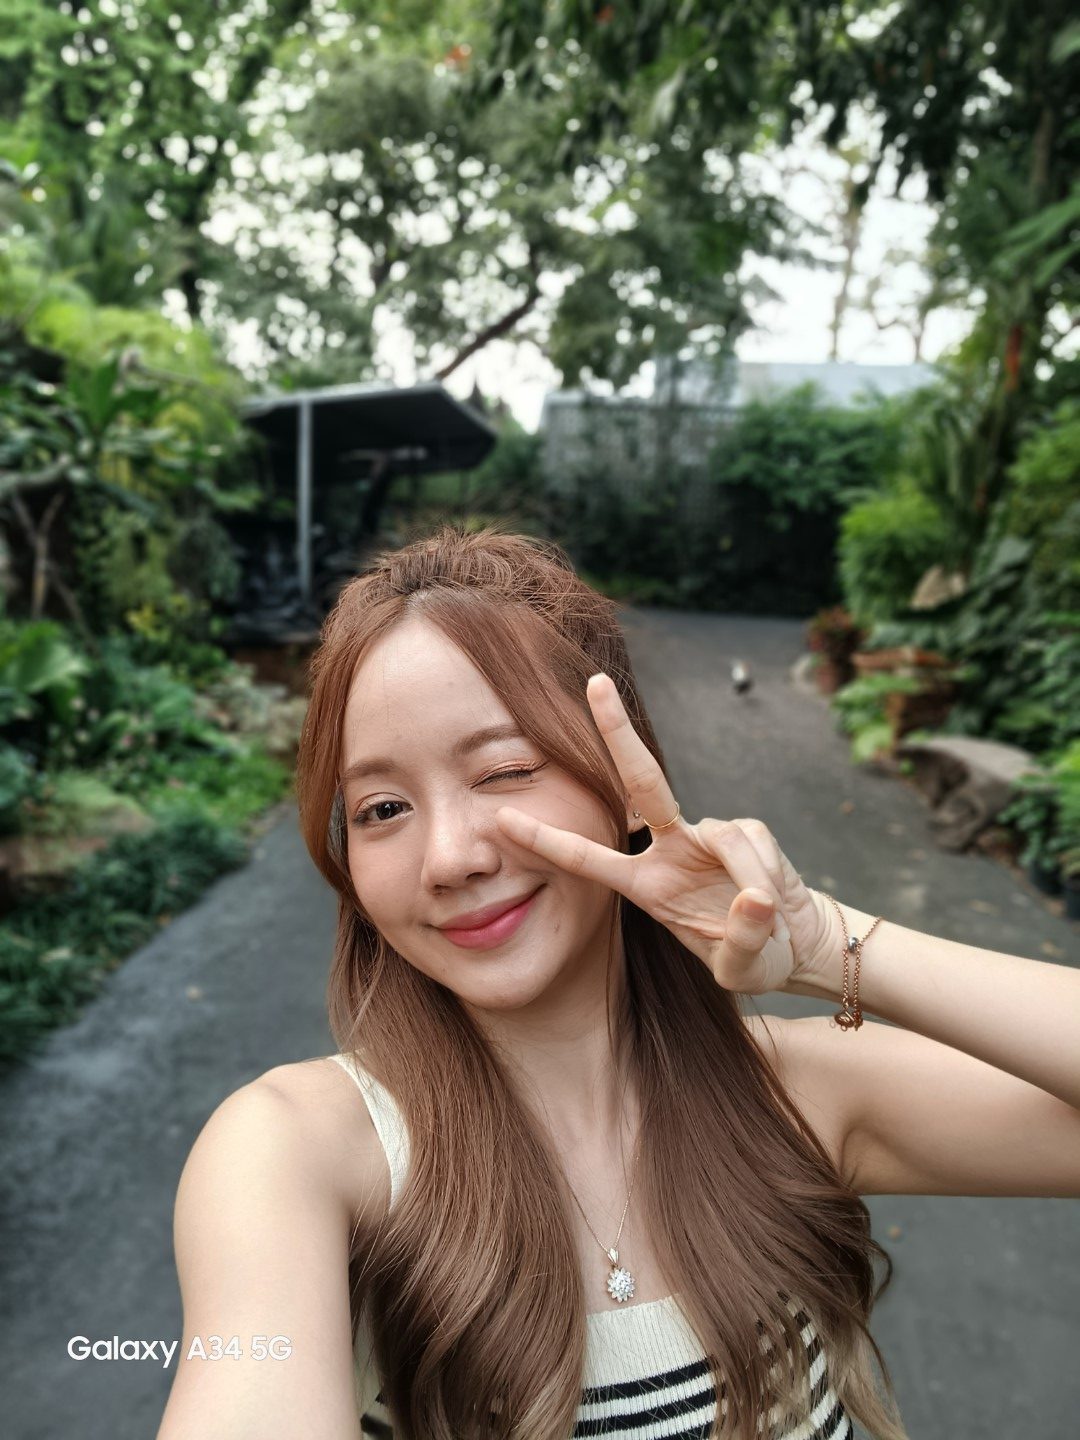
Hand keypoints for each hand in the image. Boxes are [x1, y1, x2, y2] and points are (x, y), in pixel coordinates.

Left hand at [493, 672, 831, 996]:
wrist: (794, 943)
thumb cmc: (751, 956)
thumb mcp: (739, 967)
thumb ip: (741, 940)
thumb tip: (756, 899)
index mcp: (645, 886)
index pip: (587, 859)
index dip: (546, 841)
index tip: (501, 820)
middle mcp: (670, 850)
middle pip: (642, 782)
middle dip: (618, 732)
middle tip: (595, 685)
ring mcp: (708, 835)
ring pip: (724, 836)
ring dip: (747, 877)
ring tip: (763, 916)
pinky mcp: (748, 830)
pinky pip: (753, 845)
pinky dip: (766, 876)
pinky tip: (774, 901)